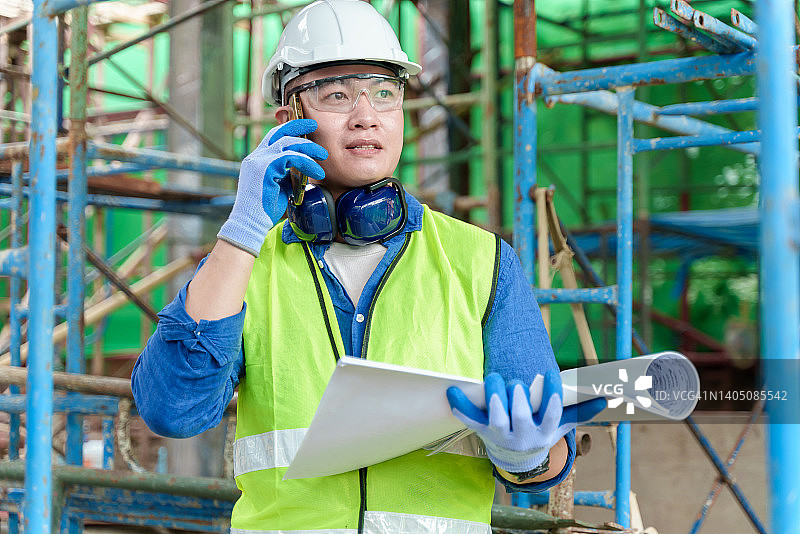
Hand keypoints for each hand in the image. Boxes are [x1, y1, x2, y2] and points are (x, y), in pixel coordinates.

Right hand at [217, 119, 326, 255]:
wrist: (250, 222)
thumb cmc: (265, 208)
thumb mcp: (279, 186)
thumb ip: (288, 174)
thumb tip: (303, 169)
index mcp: (257, 159)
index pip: (273, 136)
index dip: (289, 128)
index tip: (305, 127)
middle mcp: (256, 157)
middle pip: (279, 133)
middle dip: (298, 126)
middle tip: (314, 126)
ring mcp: (259, 161)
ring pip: (287, 143)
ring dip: (308, 147)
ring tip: (323, 155)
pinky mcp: (265, 169)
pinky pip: (290, 158)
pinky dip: (306, 163)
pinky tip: (317, 172)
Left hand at [446, 370, 605, 472]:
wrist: (517, 460)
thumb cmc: (540, 432)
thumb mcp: (560, 425)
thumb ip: (580, 411)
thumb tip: (606, 398)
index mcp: (542, 433)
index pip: (549, 416)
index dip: (550, 398)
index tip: (549, 375)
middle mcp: (520, 437)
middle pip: (519, 419)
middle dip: (518, 399)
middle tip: (517, 382)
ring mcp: (499, 435)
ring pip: (495, 420)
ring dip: (494, 400)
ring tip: (494, 378)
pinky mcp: (482, 431)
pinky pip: (469, 419)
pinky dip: (460, 406)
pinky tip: (451, 391)